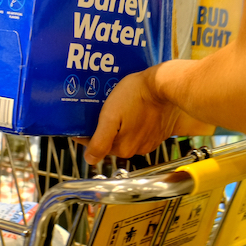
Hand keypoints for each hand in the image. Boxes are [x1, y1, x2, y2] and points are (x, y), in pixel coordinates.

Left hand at [80, 65, 213, 163]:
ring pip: (127, 137)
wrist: (164, 85)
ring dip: (120, 127)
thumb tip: (90, 160)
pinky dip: (134, 124)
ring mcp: (150, 141)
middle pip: (113, 142)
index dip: (86, 136)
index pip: (98, 146)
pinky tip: (132, 111)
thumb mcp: (110, 116)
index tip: (80, 125)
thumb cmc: (135, 95)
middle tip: (98, 114)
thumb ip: (100, 141)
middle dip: (104, 131)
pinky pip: (140, 132)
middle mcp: (138, 149)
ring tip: (116, 110)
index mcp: (124, 148)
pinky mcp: (159, 132)